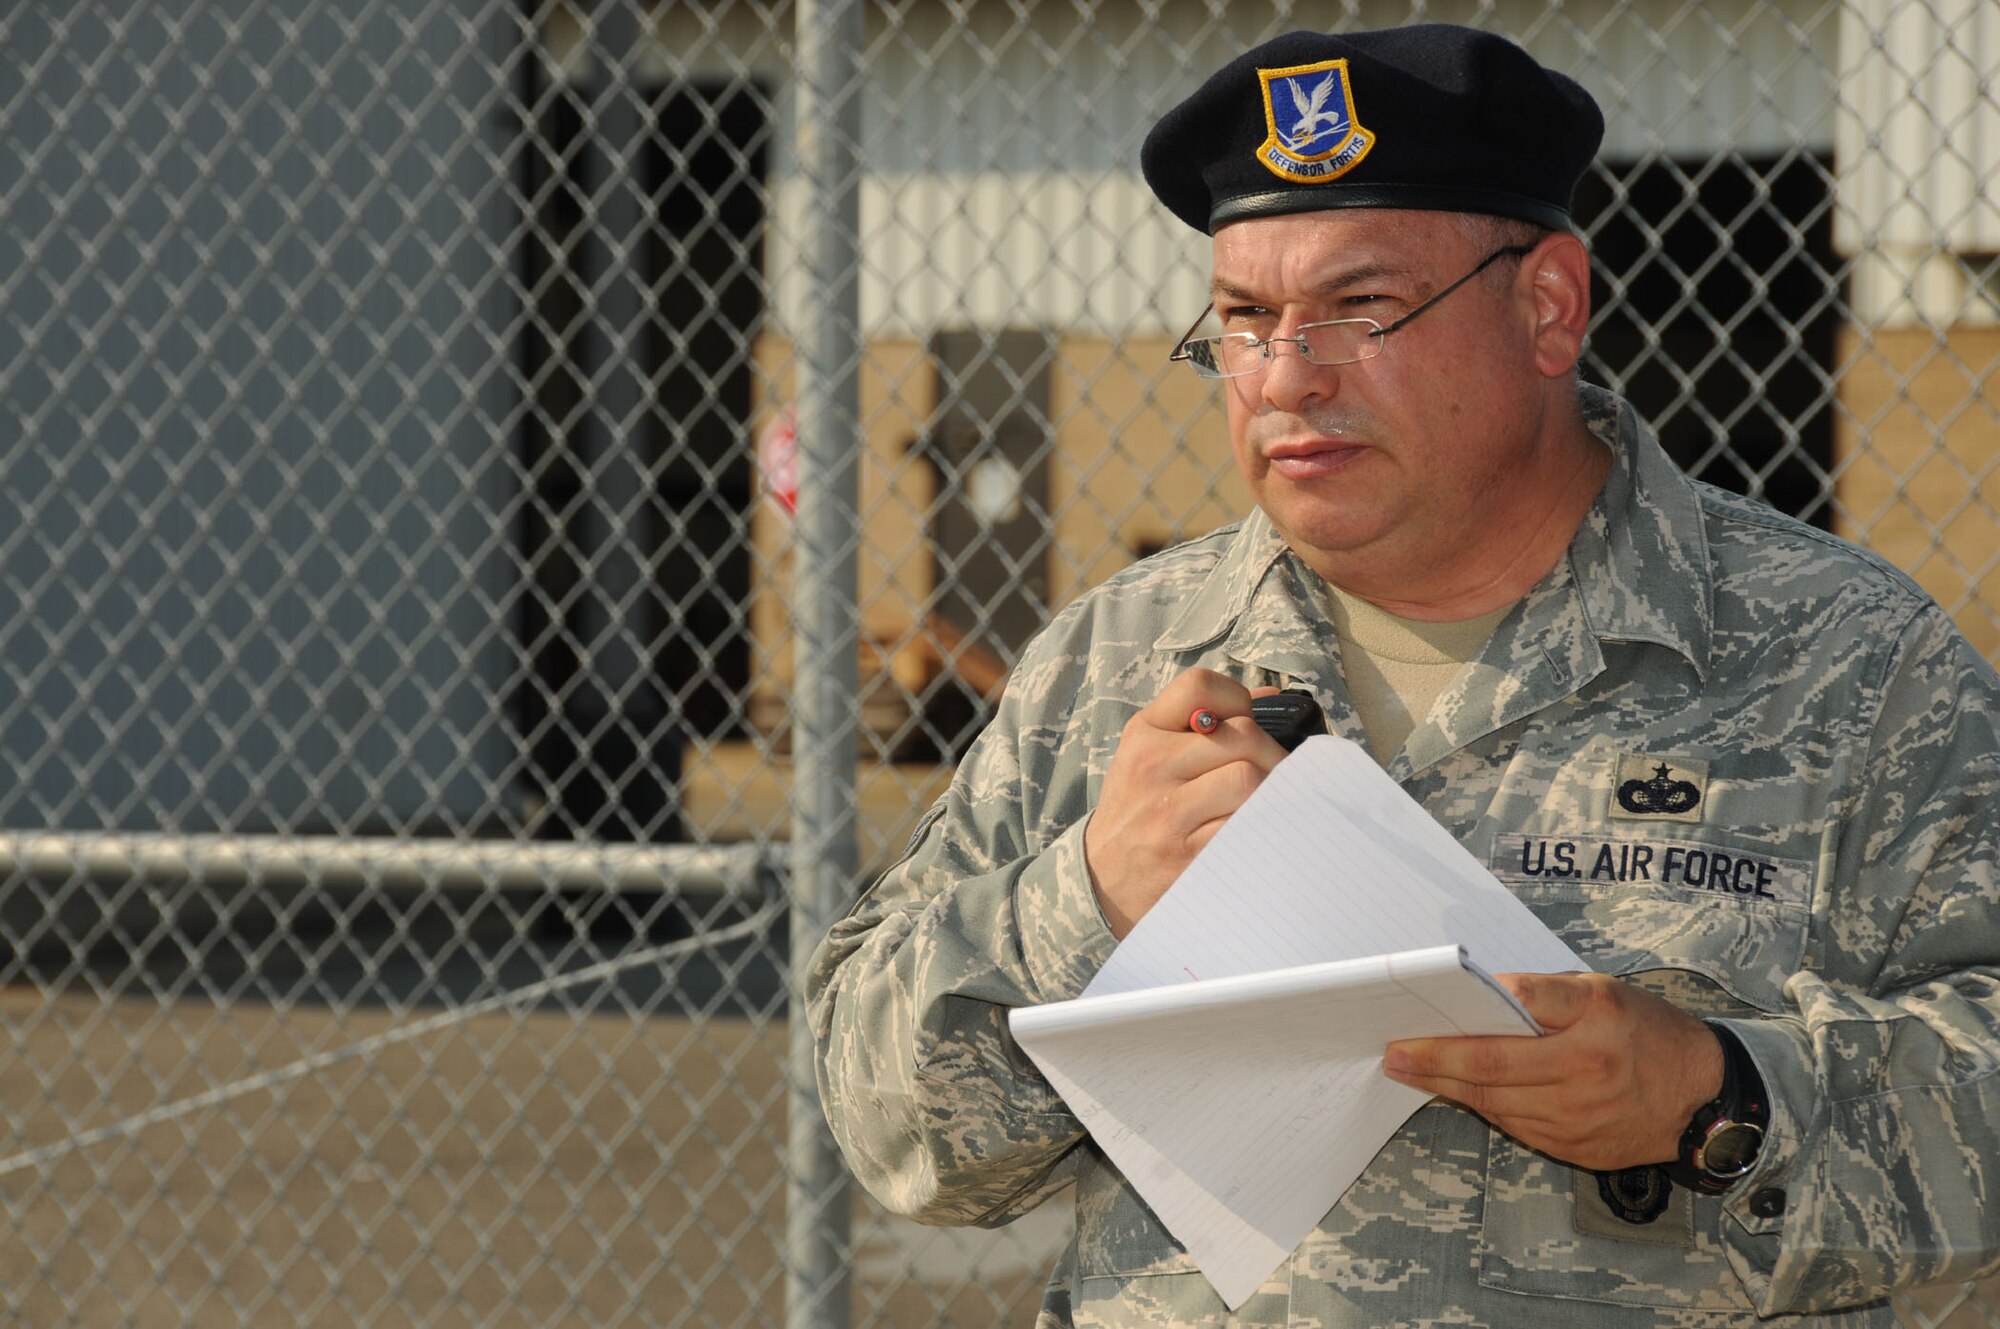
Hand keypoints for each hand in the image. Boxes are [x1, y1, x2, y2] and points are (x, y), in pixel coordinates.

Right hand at [1083, 668, 1284, 938]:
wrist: (1101, 878)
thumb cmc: (1137, 810)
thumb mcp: (1149, 756)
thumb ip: (1202, 721)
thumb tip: (1270, 697)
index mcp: (1144, 734)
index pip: (1199, 687)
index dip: (1238, 700)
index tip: (1246, 723)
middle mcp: (1151, 766)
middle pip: (1241, 735)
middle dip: (1272, 752)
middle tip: (1277, 771)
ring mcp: (1168, 812)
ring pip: (1248, 779)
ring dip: (1271, 790)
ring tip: (1267, 799)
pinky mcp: (1188, 854)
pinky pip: (1245, 824)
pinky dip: (1260, 823)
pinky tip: (1255, 828)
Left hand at [1381, 971, 1722, 1171]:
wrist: (1703, 1095)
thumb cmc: (1646, 1031)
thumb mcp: (1602, 991)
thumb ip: (1543, 994)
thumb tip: (1478, 996)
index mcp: (1596, 1016)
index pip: (1519, 1005)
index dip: (1464, 1012)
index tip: (1420, 1012)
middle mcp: (1587, 1067)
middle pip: (1492, 1065)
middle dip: (1434, 1060)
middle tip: (1394, 1053)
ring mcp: (1580, 1114)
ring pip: (1495, 1101)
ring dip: (1447, 1086)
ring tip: (1412, 1070)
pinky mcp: (1575, 1147)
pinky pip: (1514, 1124)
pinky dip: (1482, 1106)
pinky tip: (1458, 1091)